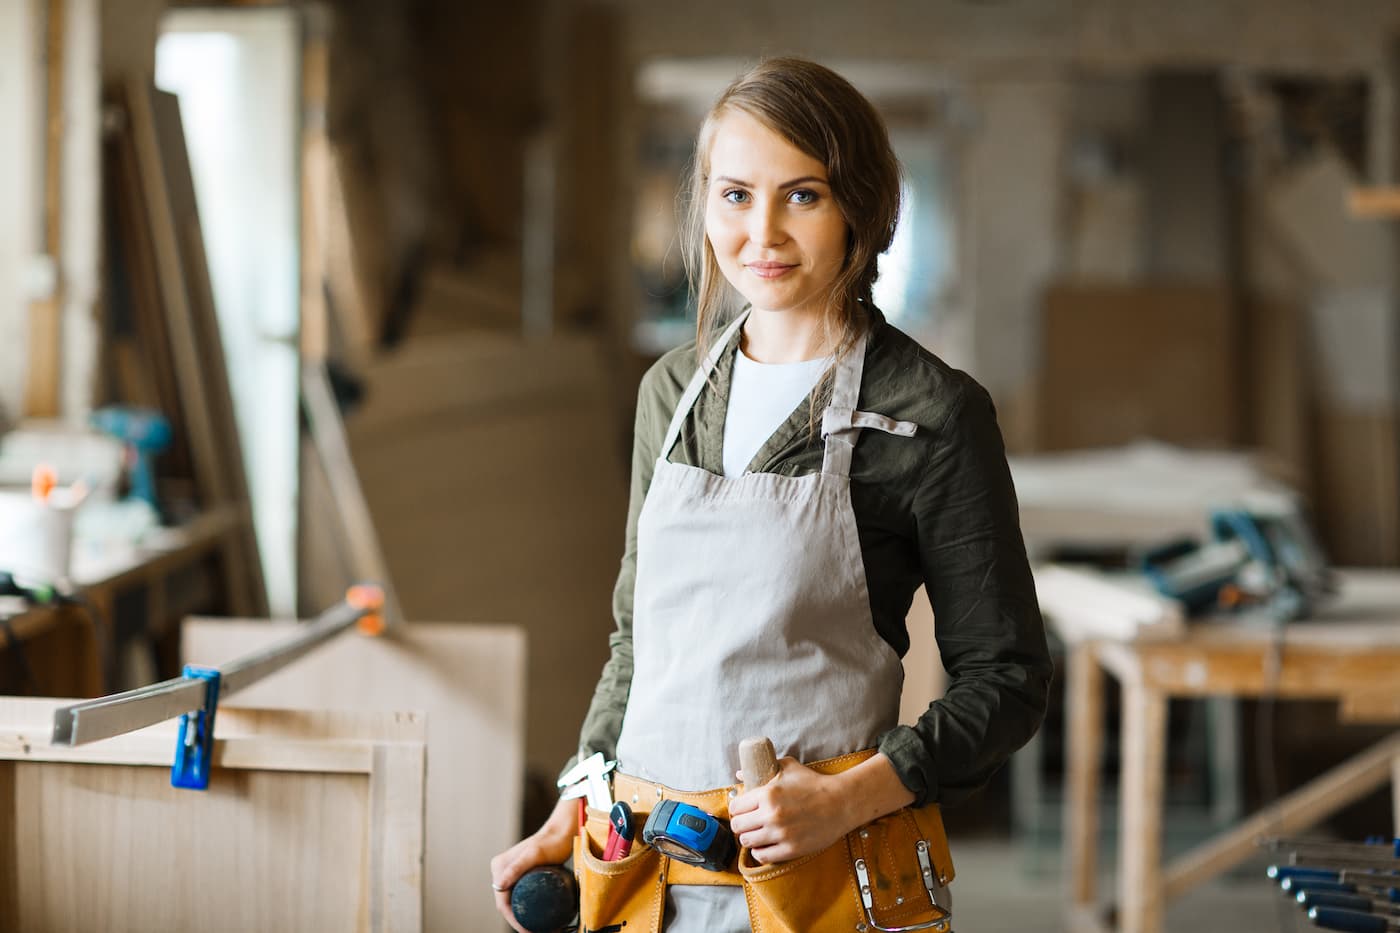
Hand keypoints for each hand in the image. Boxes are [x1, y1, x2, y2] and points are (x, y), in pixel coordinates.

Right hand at [490, 795, 577, 931]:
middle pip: (507, 903)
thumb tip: (500, 885)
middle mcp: (502, 870)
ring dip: (522, 917)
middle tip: (535, 932)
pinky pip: (520, 896)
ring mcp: (511, 873)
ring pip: (513, 901)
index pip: (502, 901)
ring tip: (538, 929)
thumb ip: (517, 866)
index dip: (513, 920)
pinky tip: (536, 918)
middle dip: (519, 921)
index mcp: (499, 867)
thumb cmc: (550, 842)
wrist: (562, 833)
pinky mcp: (522, 875)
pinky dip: (526, 909)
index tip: (528, 931)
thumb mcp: (534, 855)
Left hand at [728, 757, 852, 863]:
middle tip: (747, 823)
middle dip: (740, 824)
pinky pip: (763, 856)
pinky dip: (760, 852)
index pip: (736, 807)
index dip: (737, 809)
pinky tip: (765, 845)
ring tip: (756, 834)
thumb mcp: (788, 768)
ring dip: (749, 838)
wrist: (841, 802)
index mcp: (767, 794)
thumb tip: (740, 775)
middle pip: (738, 826)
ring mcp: (781, 834)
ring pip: (747, 842)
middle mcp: (771, 815)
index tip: (742, 810)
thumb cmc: (814, 783)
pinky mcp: (791, 849)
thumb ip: (763, 769)